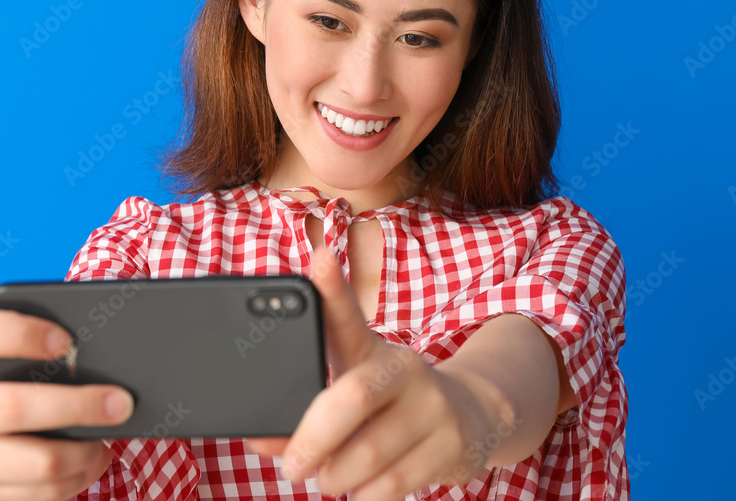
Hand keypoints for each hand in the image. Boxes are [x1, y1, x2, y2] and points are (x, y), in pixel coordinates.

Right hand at [0, 308, 135, 500]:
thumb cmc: (1, 392)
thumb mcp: (4, 367)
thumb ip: (38, 358)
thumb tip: (103, 368)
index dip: (21, 334)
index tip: (65, 342)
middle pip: (15, 407)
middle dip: (79, 406)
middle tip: (120, 403)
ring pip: (41, 461)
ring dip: (85, 452)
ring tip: (105, 439)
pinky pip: (43, 492)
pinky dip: (78, 477)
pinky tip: (90, 461)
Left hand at [246, 246, 517, 500]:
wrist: (473, 416)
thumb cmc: (392, 404)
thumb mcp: (353, 393)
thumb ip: (305, 414)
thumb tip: (261, 441)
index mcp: (375, 350)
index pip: (348, 317)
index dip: (333, 288)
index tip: (318, 259)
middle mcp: (407, 369)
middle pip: (351, 399)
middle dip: (312, 440)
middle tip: (292, 467)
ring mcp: (434, 407)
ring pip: (368, 454)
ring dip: (336, 477)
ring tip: (330, 477)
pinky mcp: (451, 446)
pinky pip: (391, 485)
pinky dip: (364, 494)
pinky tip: (364, 486)